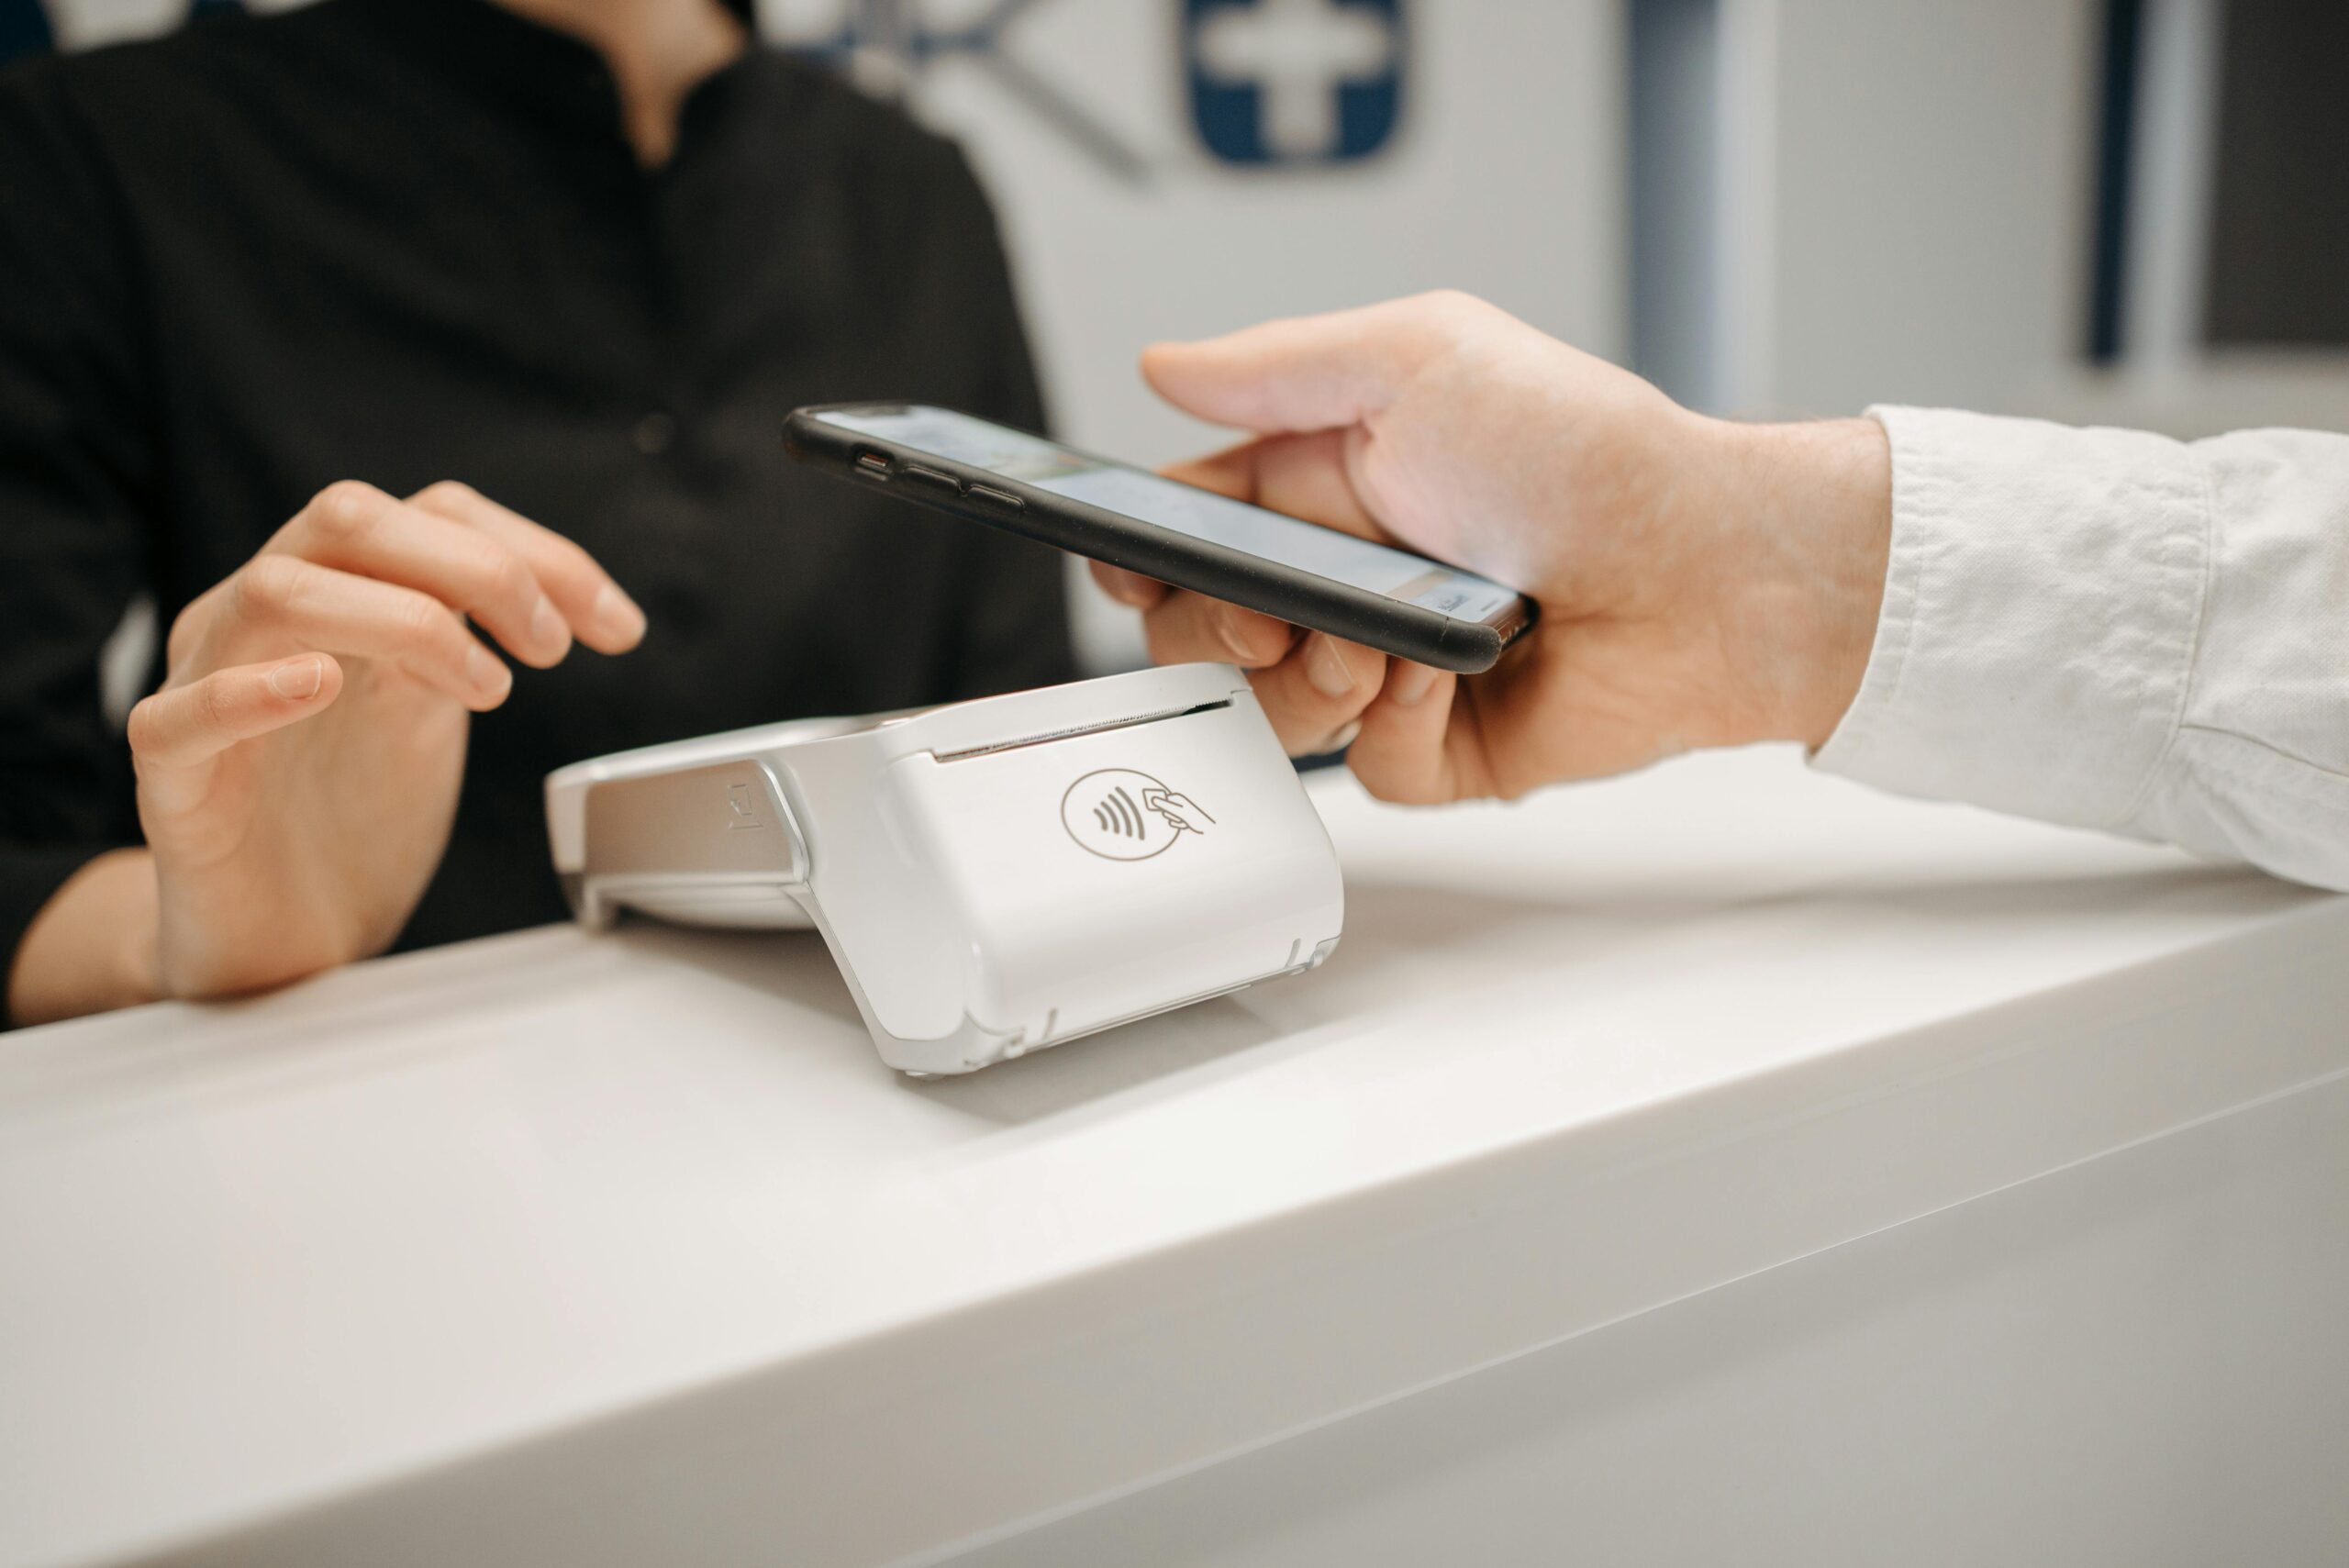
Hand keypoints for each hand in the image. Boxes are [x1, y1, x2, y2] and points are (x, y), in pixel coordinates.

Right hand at [14, 481, 644, 1020]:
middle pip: (349, 519)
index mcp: (337, 595)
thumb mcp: (431, 710)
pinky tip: (321, 684)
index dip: (535, 552)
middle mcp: (265, 622)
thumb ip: (471, 638)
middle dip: (475, 566)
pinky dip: (250, 690)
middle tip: (550, 646)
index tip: (616, 626)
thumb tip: (574, 603)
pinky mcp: (174, 782)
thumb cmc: (351, 818)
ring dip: (403, 621)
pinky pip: (180, 715)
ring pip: (275, 591)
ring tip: (484, 687)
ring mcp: (206, 688)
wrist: (282, 937)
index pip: (428, 513)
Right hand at [1093, 291, 1891, 802]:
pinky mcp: (1440, 748)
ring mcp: (1392, 668)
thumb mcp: (1418, 359)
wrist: (1703, 570)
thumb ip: (1275, 369)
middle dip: (1215, 631)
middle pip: (1206, 634)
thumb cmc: (1586, 452)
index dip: (1147, 557)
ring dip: (1310, 679)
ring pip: (1270, 713)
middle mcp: (1353, 579)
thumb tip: (1165, 369)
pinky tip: (1445, 676)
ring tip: (1382, 641)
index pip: (1192, 531)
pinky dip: (1392, 726)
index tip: (1137, 566)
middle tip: (1267, 617)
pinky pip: (1362, 771)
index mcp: (1329, 484)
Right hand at [1141, 787, 1210, 833]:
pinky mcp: (1182, 819)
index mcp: (1178, 797)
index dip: (1160, 804)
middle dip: (1170, 815)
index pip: (1162, 799)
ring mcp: (1181, 811)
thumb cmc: (1195, 817)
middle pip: (1164, 809)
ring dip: (1175, 821)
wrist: (1207, 829)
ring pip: (1169, 817)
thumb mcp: (1178, 811)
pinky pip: (1174, 823)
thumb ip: (1164, 805)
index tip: (1153, 805)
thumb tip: (1152, 799)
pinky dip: (1179, 825)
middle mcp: (1179, 803)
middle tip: (1178, 816)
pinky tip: (1186, 825)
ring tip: (1184, 821)